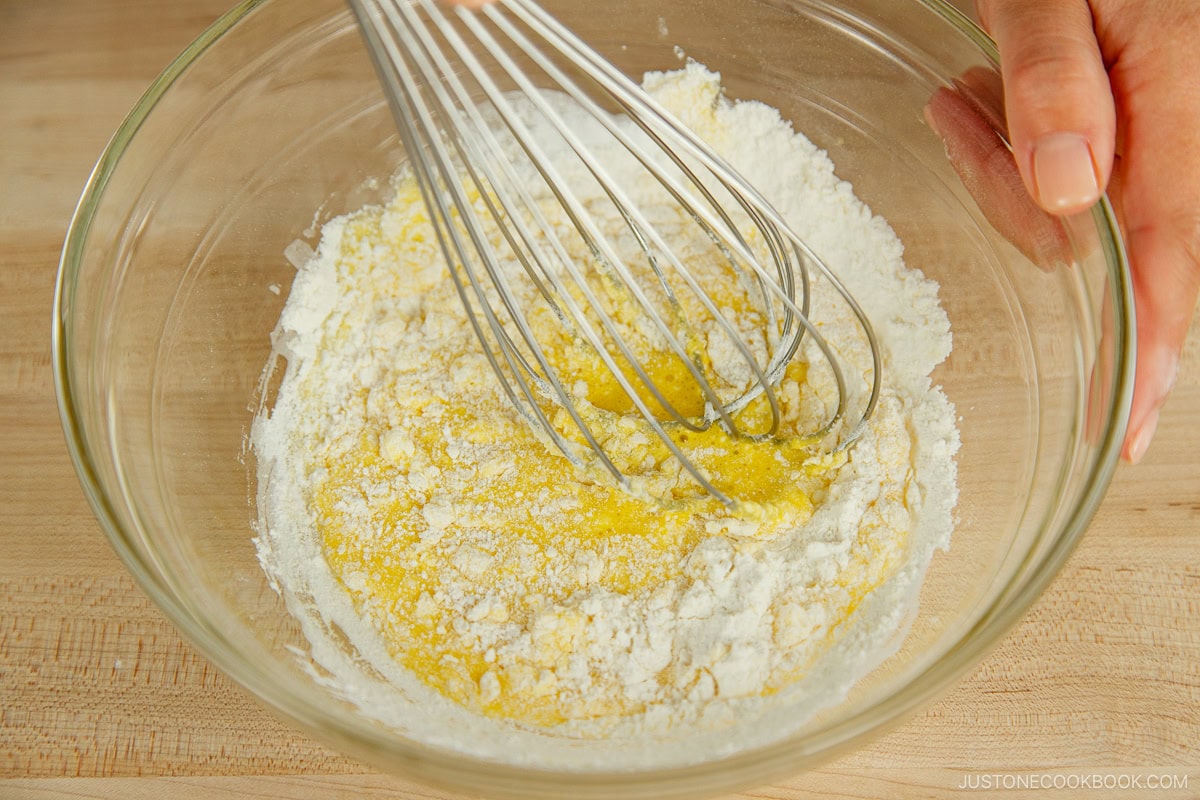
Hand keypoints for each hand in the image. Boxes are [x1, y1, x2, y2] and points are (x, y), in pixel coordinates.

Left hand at [976, 0, 1199, 462]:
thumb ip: (1058, 82)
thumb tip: (1069, 193)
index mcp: (1175, 88)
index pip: (1171, 254)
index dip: (1148, 348)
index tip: (1125, 426)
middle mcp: (1171, 121)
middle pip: (1095, 236)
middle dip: (1008, 198)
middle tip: (960, 112)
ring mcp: (1140, 129)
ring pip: (1063, 211)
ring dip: (998, 166)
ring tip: (967, 92)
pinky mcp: (1108, 127)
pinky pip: (1056, 177)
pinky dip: (1006, 154)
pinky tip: (978, 102)